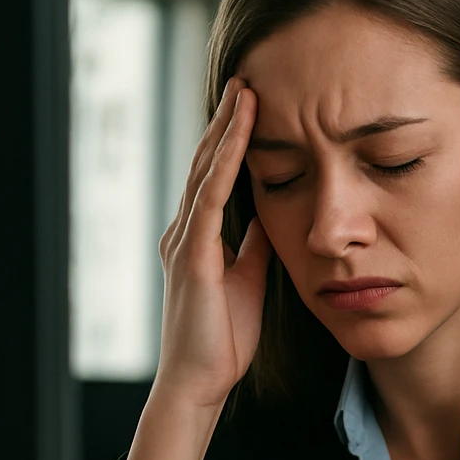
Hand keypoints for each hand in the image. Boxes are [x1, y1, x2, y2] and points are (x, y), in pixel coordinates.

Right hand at [156, 78, 270, 409]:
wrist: (201, 381)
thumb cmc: (224, 338)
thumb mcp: (250, 278)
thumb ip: (255, 245)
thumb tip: (275, 213)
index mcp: (198, 237)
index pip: (214, 176)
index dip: (232, 140)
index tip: (252, 103)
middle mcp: (184, 231)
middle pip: (205, 162)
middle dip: (227, 120)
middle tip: (246, 78)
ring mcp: (184, 240)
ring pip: (205, 171)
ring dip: (226, 130)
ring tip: (244, 91)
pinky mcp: (192, 255)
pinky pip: (209, 198)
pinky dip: (224, 163)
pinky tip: (239, 136)